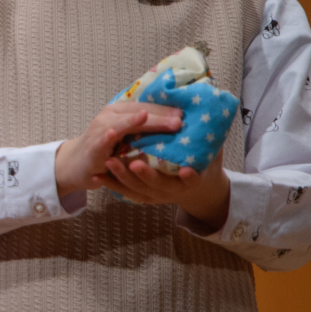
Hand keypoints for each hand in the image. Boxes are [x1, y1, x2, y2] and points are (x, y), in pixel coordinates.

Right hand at [55, 99, 183, 195]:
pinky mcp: (92, 147)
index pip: (147, 107)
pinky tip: (112, 133)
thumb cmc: (107, 148)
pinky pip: (99, 141)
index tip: (186, 113)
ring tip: (146, 117)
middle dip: (157, 117)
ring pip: (120, 124)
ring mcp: (100, 130)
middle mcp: (109, 117)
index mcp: (121, 111)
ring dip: (133, 122)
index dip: (165, 110)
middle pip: (137, 113)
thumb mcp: (127, 135)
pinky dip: (105, 137)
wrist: (77, 163)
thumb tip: (176, 123)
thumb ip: (145, 129)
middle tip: (178, 120)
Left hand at [101, 150, 231, 229]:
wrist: (197, 190)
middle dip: (146, 175)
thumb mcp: (213, 154)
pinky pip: (125, 192)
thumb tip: (214, 114)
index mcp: (194, 180)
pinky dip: (112, 185)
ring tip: (110, 163)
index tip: (184, 170)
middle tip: (135, 164)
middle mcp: (174, 191)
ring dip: (123, 177)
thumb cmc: (205, 165)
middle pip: (159, 185)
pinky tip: (98, 178)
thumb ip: (211, 139)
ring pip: (138, 189)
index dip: (190, 177)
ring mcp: (157, 195)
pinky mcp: (143, 196)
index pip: (194, 180)